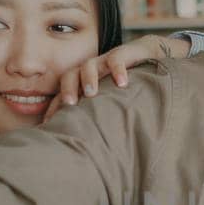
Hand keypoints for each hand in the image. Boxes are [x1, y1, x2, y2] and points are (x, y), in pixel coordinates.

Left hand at [46, 34, 190, 119]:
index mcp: (85, 85)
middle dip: (66, 90)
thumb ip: (102, 119)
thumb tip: (95, 151)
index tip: (50, 124)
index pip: (63, 94)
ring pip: (88, 65)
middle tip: (69, 106)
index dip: (55, 107)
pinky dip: (117, 69)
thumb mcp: (114, 102)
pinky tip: (122, 83)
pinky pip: (116, 58)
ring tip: (91, 94)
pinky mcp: (124, 53)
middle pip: (69, 76)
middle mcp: (92, 73)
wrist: (152, 55)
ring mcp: (106, 62)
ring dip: (87, 79)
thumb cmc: (131, 85)